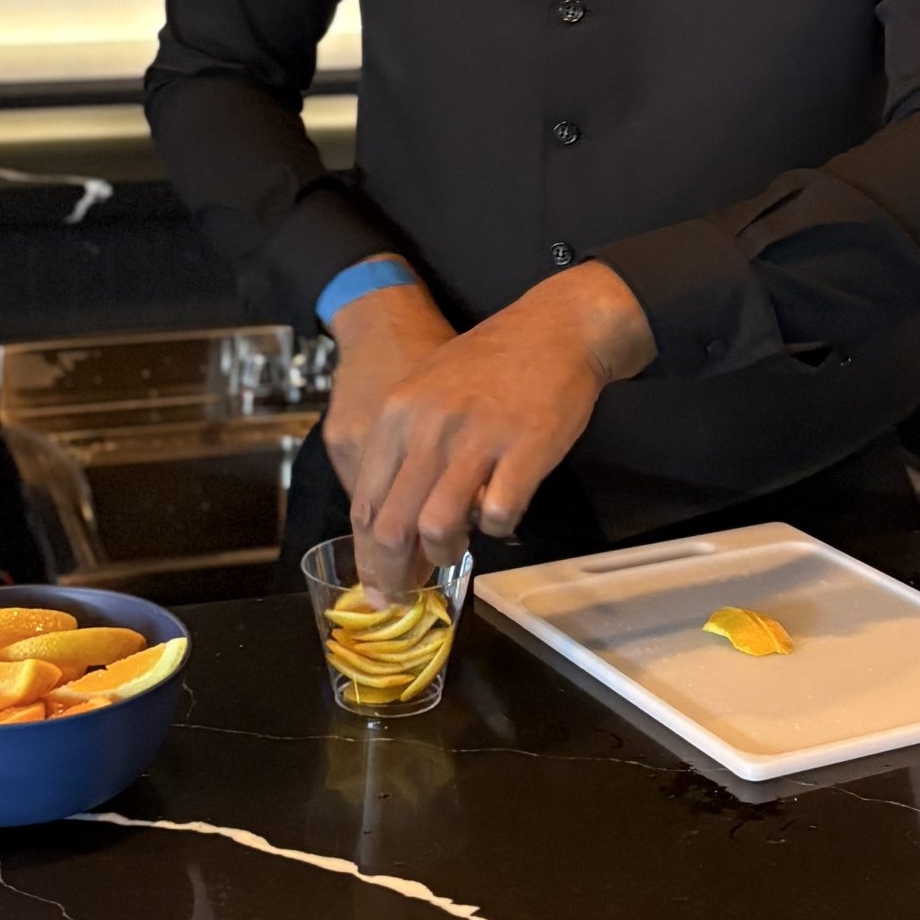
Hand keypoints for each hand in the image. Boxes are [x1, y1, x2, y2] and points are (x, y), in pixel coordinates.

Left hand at [347, 262, 655, 586]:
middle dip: (396, 572)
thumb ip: (404, 453)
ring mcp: (476, 438)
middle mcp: (428, 427)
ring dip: (444, 552)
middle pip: (392, 525)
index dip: (368, 554)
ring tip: (454, 551)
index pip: (365, 503)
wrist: (554, 327)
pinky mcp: (523, 449)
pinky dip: (497, 528)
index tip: (378, 582)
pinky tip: (500, 516)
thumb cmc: (490, 364)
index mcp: (397, 414)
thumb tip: (392, 523)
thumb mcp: (426, 392)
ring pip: (438, 526)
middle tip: (408, 591)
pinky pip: (499, 514)